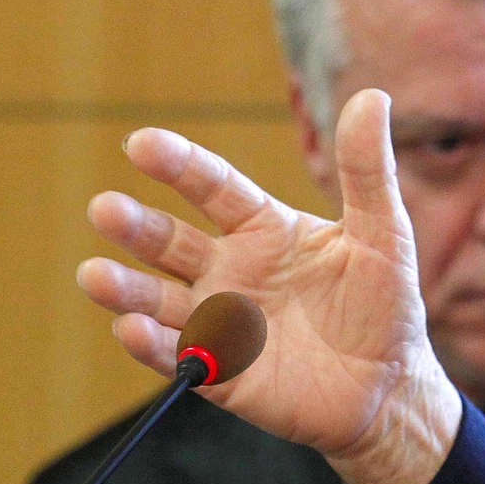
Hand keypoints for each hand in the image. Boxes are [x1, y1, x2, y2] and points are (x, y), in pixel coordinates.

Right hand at [78, 88, 461, 483]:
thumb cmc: (384, 306)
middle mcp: (229, 270)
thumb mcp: (383, 235)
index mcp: (263, 229)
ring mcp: (219, 321)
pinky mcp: (220, 371)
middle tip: (103, 209)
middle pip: (170, 241)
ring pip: (158, 298)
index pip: (212, 188)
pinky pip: (177, 356)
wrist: (390, 388)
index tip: (141, 143)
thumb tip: (372, 96)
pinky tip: (131, 329)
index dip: (178, 165)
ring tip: (94, 276)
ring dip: (125, 288)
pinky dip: (152, 344)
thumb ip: (367, 171)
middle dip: (135, 226)